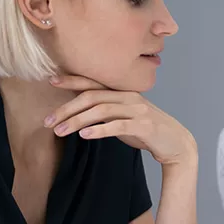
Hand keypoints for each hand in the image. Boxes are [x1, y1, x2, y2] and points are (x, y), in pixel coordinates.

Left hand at [45, 75, 196, 166]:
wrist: (176, 143)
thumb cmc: (147, 130)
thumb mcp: (124, 116)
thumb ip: (106, 110)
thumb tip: (79, 109)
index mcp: (124, 92)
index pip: (94, 82)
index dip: (72, 80)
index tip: (51, 80)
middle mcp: (130, 97)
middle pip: (92, 96)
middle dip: (66, 108)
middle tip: (46, 120)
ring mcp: (138, 110)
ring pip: (101, 110)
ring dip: (76, 121)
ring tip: (59, 131)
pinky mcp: (144, 126)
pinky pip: (118, 126)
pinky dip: (99, 130)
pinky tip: (84, 135)